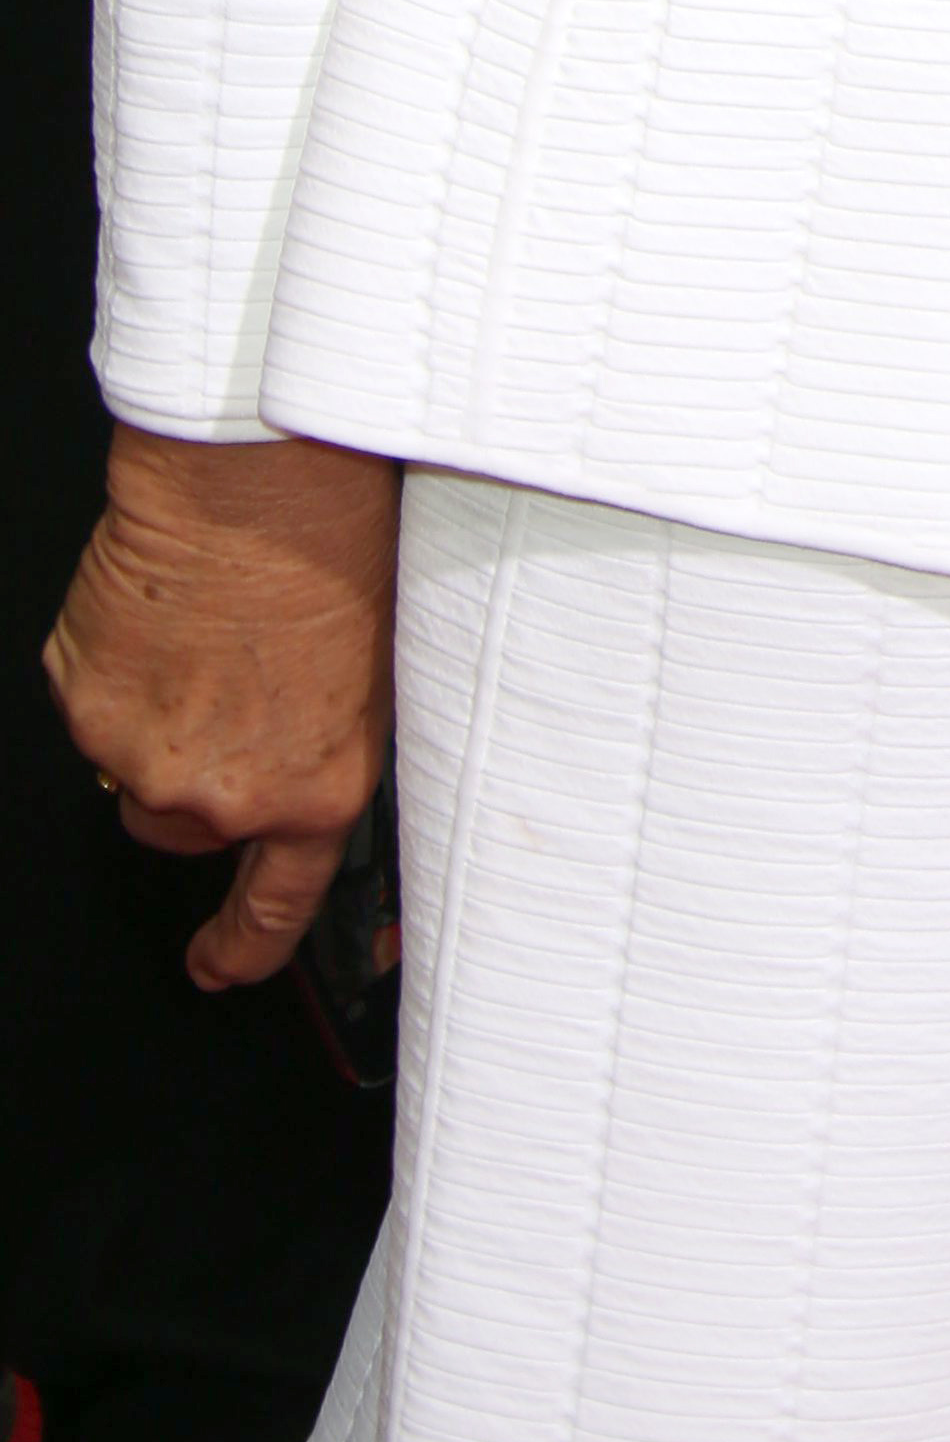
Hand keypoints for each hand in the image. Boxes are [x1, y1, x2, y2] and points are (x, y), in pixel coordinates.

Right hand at [45, 423, 398, 985]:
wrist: (258, 475)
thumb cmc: (335, 547)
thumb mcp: (374, 670)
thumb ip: (325, 753)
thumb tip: (303, 788)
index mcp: (313, 792)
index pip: (275, 912)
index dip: (243, 952)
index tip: (220, 966)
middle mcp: (221, 796)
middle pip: (184, 829)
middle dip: (198, 777)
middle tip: (228, 693)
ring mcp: (141, 758)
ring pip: (133, 770)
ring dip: (156, 724)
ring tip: (202, 638)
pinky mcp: (84, 705)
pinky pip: (92, 710)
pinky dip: (116, 674)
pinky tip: (160, 617)